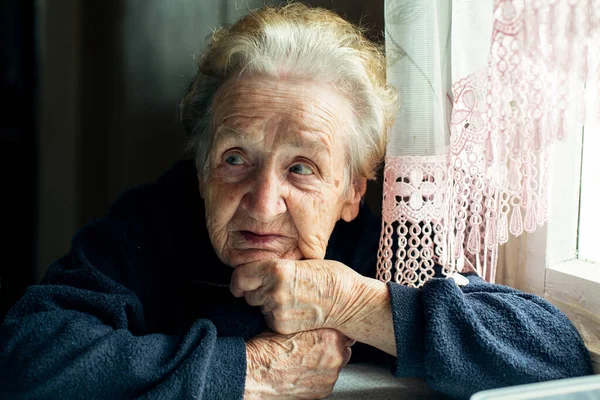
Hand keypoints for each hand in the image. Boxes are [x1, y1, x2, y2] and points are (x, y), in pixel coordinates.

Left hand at [230, 259, 362, 333]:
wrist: (348, 301)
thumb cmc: (329, 278)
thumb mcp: (299, 262)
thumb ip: (275, 267)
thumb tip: (255, 273)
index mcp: (276, 269)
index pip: (240, 276)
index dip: (239, 281)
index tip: (240, 284)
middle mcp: (273, 289)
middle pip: (248, 293)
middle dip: (258, 291)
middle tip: (278, 289)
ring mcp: (277, 309)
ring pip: (258, 307)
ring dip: (267, 304)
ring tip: (291, 299)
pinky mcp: (281, 325)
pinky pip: (269, 320)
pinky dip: (277, 316)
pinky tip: (295, 311)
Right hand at [244, 329, 354, 398]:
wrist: (256, 373)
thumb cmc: (269, 348)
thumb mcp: (292, 324)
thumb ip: (313, 322)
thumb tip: (319, 319)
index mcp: (330, 336)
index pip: (344, 328)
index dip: (333, 327)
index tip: (325, 328)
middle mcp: (335, 357)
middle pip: (344, 346)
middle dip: (333, 344)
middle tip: (314, 343)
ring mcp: (331, 376)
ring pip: (337, 363)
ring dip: (327, 359)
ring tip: (306, 357)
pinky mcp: (324, 390)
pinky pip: (328, 378)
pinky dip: (320, 375)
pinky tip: (304, 370)